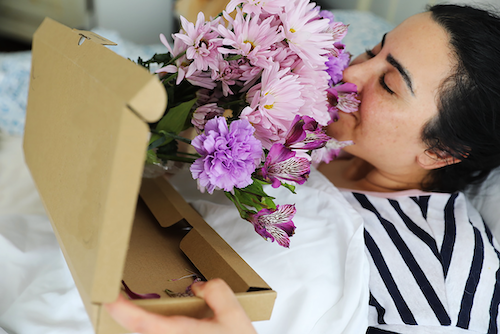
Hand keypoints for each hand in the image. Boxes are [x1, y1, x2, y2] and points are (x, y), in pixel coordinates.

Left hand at [105, 278, 257, 333]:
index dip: (121, 310)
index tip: (107, 295)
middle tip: (117, 294)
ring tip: (134, 306)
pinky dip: (153, 328)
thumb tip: (198, 286)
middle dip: (126, 313)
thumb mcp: (235, 314)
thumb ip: (216, 291)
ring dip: (140, 322)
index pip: (142, 323)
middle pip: (139, 330)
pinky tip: (157, 320)